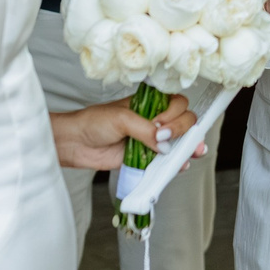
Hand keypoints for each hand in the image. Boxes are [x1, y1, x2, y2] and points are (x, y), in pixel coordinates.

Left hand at [51, 91, 207, 171]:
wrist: (76, 143)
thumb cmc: (95, 122)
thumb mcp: (121, 119)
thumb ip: (144, 130)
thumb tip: (164, 144)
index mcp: (151, 103)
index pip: (177, 104)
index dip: (175, 114)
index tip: (160, 124)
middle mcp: (155, 120)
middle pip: (184, 121)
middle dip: (182, 130)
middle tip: (166, 138)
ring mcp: (152, 140)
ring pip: (179, 142)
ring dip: (188, 147)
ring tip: (193, 153)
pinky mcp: (147, 158)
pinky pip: (166, 162)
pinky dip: (176, 164)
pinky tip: (181, 165)